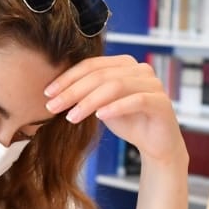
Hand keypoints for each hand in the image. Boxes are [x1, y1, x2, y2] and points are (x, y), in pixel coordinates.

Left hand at [44, 54, 184, 166]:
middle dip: (73, 91)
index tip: (47, 93)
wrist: (157, 144)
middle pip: (100, 75)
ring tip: (71, 117)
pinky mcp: (161, 102)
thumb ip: (86, 94)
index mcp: (125, 64)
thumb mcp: (102, 106)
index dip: (68, 78)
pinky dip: (116, 107)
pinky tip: (99, 117)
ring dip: (89, 101)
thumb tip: (54, 92)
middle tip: (52, 106)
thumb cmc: (129, 122)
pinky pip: (136, 100)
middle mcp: (140, 69)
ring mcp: (153, 84)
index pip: (91, 65)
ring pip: (115, 86)